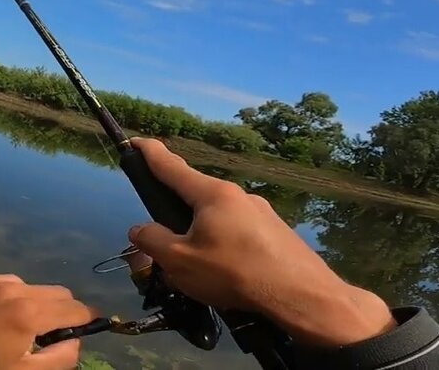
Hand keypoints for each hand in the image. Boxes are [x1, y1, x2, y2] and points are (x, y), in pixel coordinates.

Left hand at [0, 275, 95, 369]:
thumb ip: (60, 357)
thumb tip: (75, 340)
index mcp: (29, 313)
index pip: (77, 308)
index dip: (86, 320)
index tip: (87, 330)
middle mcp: (13, 288)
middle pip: (58, 292)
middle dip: (62, 312)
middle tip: (50, 336)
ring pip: (32, 287)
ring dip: (35, 304)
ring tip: (18, 329)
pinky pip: (5, 284)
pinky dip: (10, 298)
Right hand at [126, 138, 395, 346]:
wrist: (304, 297)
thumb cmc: (235, 273)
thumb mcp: (180, 261)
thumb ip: (153, 241)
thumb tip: (140, 229)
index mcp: (212, 194)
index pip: (171, 166)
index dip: (149, 153)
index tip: (134, 140)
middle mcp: (238, 195)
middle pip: (195, 197)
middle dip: (176, 214)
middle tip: (167, 246)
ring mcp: (262, 213)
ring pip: (218, 218)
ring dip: (203, 236)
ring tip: (201, 271)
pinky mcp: (278, 233)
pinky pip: (240, 234)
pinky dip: (226, 248)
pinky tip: (230, 276)